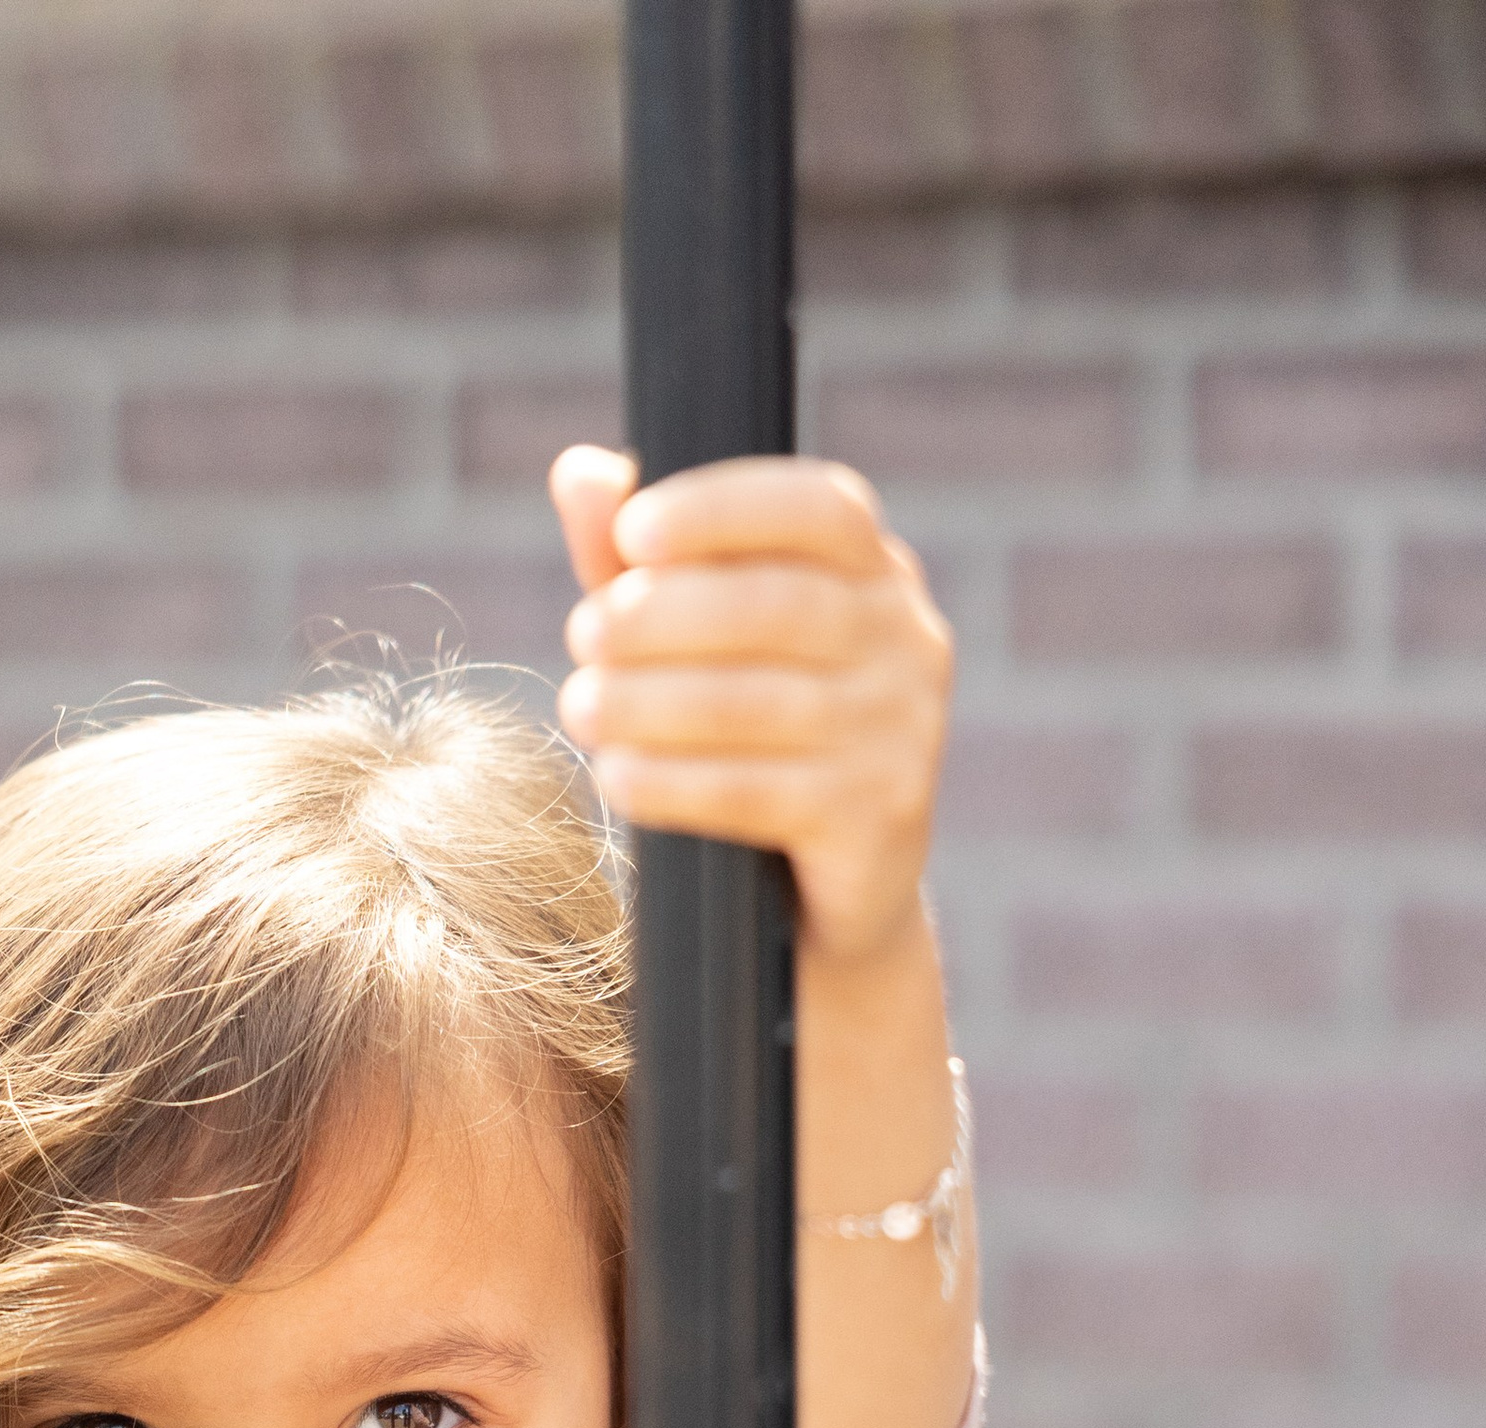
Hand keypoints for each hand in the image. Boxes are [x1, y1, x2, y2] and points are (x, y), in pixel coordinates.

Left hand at [550, 445, 952, 972]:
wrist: (821, 898)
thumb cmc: (752, 741)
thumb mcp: (695, 643)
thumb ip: (642, 562)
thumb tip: (578, 472)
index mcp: (875, 573)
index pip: (820, 506)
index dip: (723, 509)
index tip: (632, 533)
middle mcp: (906, 640)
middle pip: (778, 604)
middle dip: (664, 615)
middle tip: (582, 635)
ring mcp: (903, 731)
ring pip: (760, 700)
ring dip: (652, 700)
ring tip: (578, 706)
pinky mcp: (880, 817)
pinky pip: (761, 791)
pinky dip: (676, 781)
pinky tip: (616, 777)